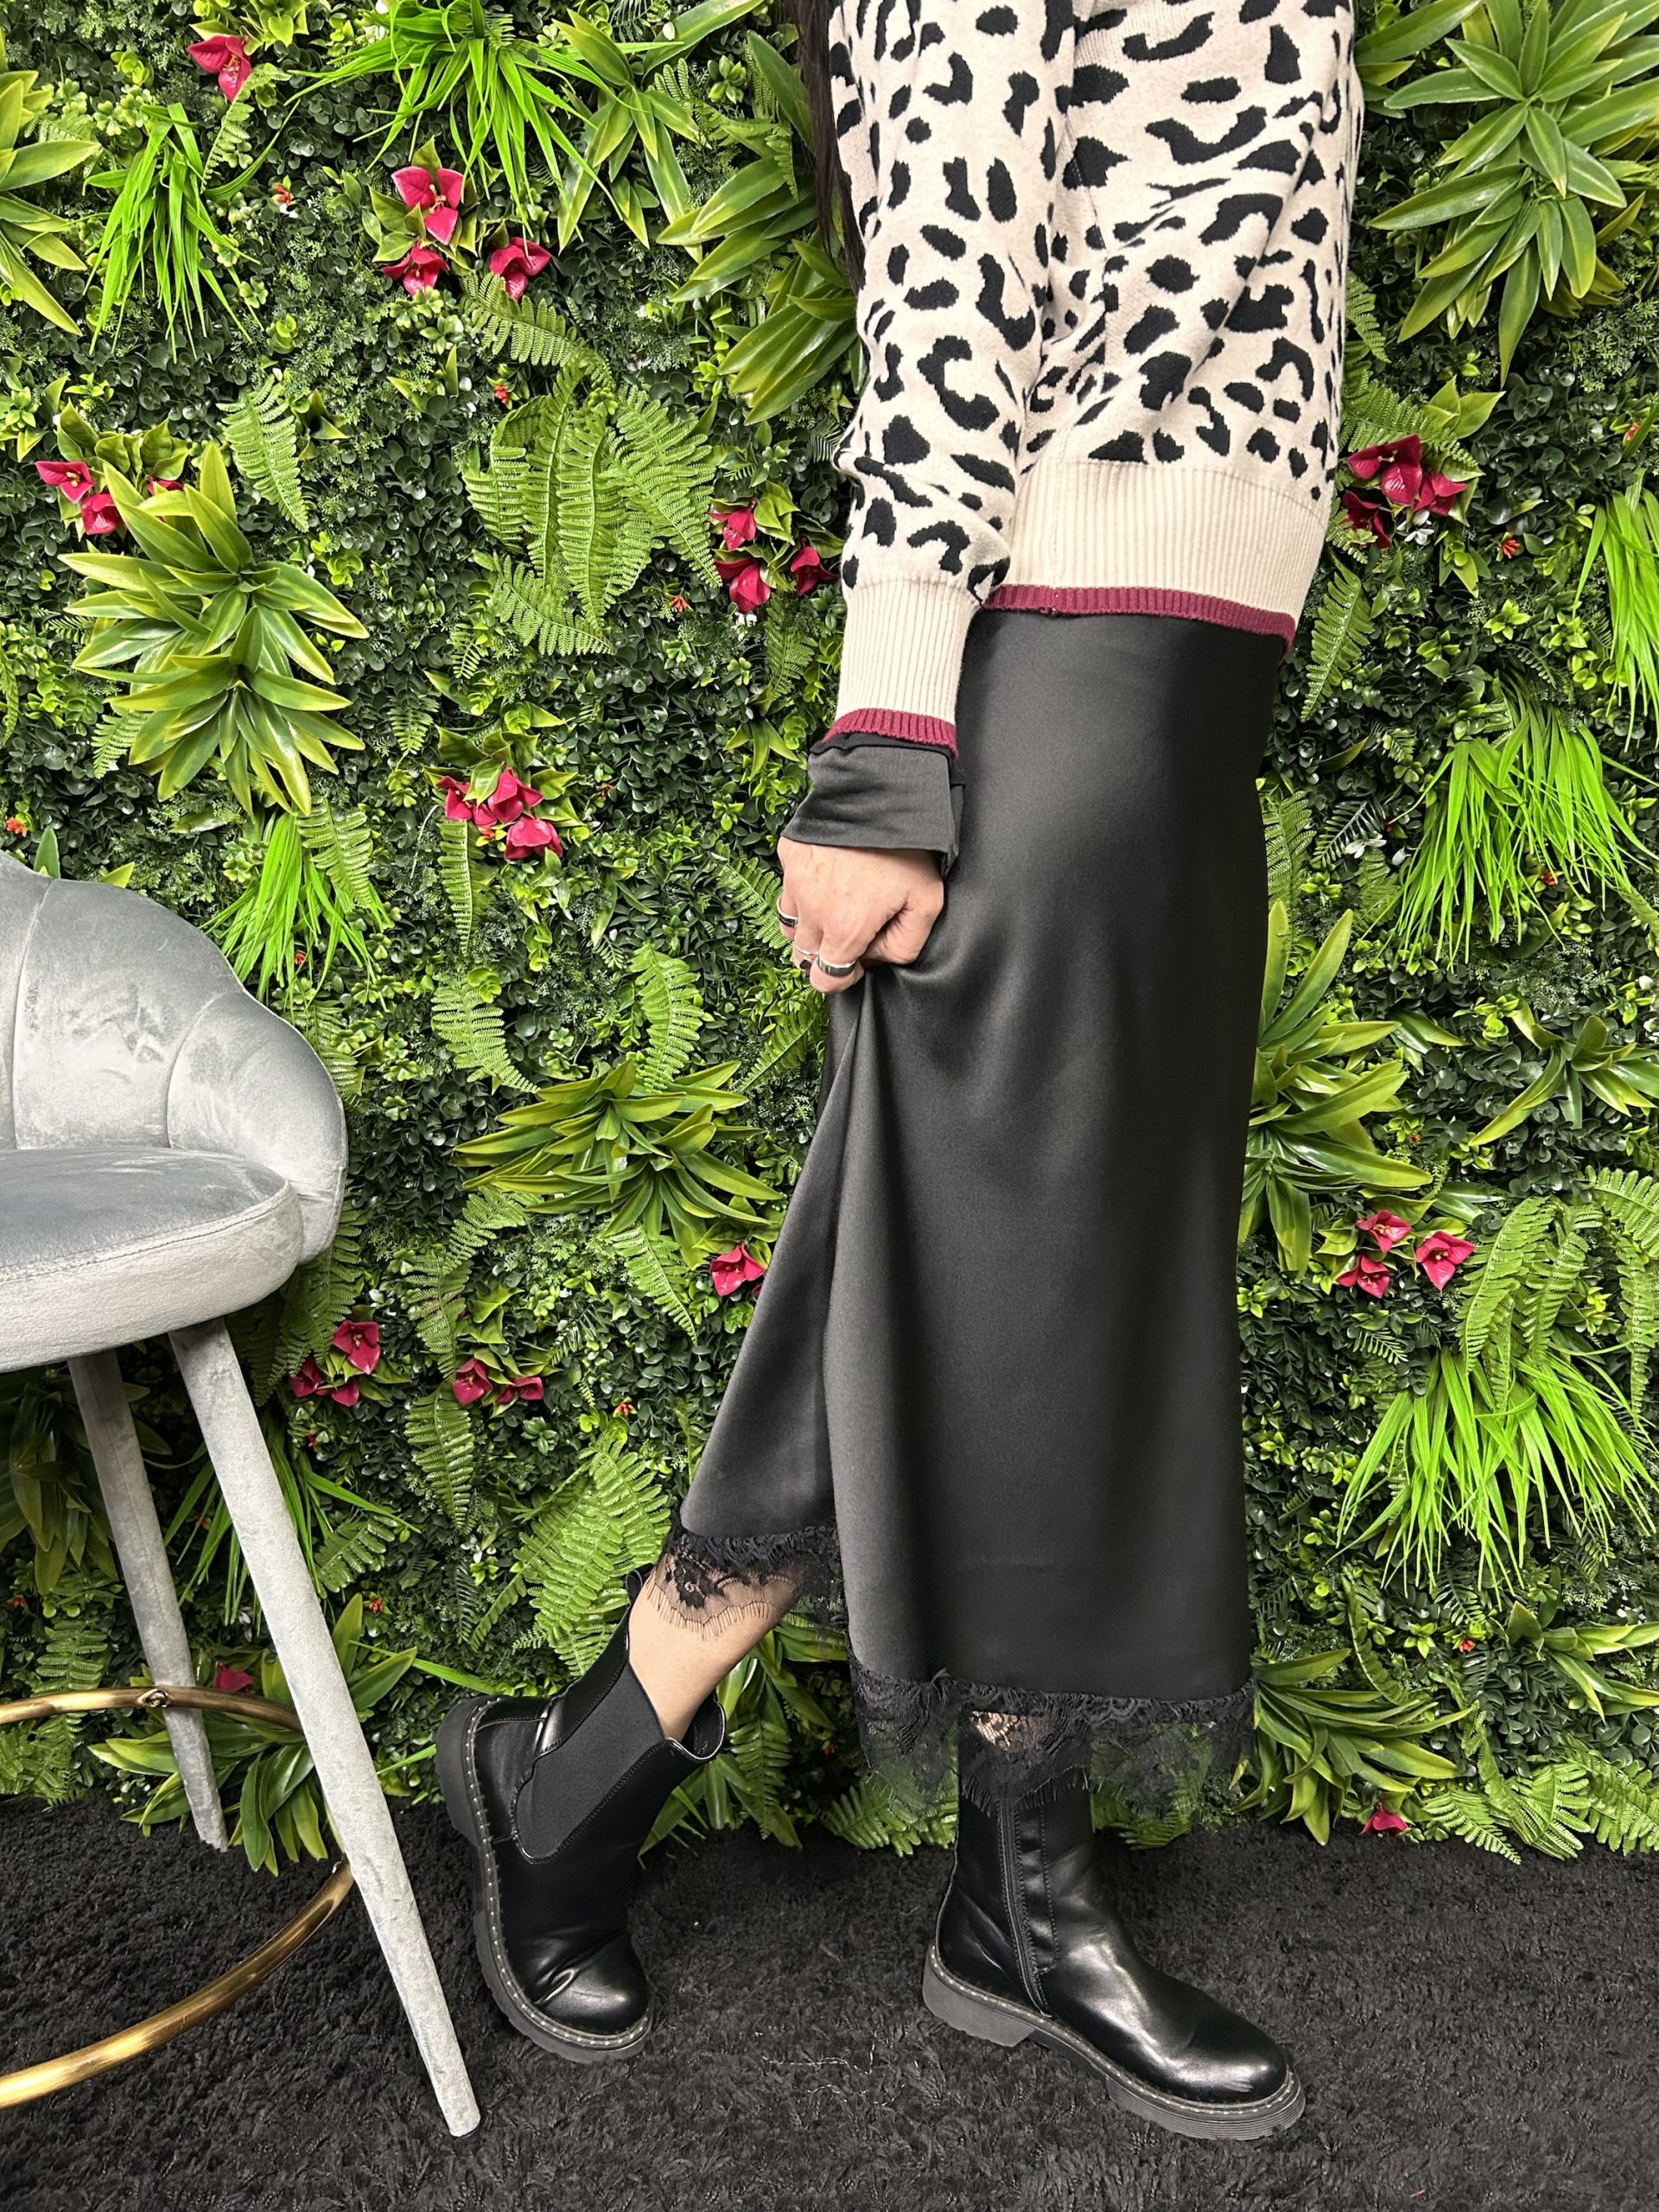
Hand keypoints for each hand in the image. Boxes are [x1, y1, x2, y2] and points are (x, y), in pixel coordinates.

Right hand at [776, 838, 944, 994]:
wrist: (883, 791)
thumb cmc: (909, 847)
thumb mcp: (927, 903)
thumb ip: (905, 945)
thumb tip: (877, 958)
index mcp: (845, 929)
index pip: (824, 980)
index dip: (844, 976)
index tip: (859, 959)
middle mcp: (812, 911)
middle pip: (803, 955)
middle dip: (826, 951)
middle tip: (852, 929)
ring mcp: (795, 881)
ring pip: (790, 923)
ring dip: (810, 924)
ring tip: (835, 905)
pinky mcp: (789, 856)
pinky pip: (789, 885)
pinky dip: (803, 888)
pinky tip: (829, 874)